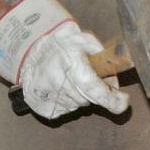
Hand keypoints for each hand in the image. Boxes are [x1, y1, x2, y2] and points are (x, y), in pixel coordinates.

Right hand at [0, 0, 129, 118]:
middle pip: (91, 98)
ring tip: (70, 78)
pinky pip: (67, 109)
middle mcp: (61, 87)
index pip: (97, 91)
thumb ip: (100, 53)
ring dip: (81, 94)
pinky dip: (69, 100)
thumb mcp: (81, 39)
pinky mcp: (46, 110)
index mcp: (72, 69)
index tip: (123, 100)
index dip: (113, 100)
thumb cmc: (57, 46)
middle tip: (89, 76)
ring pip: (80, 105)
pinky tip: (61, 86)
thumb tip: (114, 75)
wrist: (26, 55)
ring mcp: (52, 101)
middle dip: (97, 90)